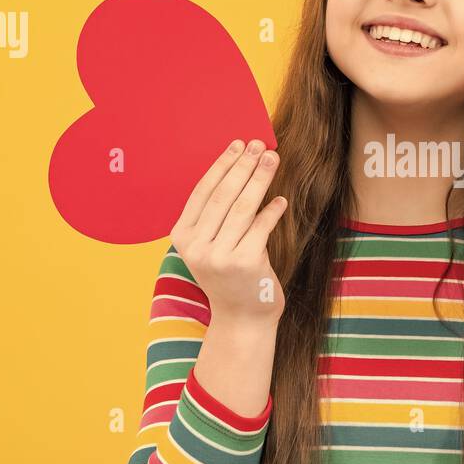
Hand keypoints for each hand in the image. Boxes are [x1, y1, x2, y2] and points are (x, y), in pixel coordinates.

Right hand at [170, 138, 288, 323]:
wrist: (242, 318)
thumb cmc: (230, 276)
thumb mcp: (211, 246)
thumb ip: (217, 216)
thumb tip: (239, 166)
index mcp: (182, 237)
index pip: (203, 192)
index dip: (222, 165)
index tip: (238, 145)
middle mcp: (196, 247)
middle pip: (223, 196)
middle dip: (243, 166)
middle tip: (260, 145)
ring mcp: (220, 256)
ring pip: (243, 207)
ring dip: (260, 179)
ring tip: (272, 159)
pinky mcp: (245, 264)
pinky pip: (261, 227)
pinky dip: (272, 211)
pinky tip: (281, 200)